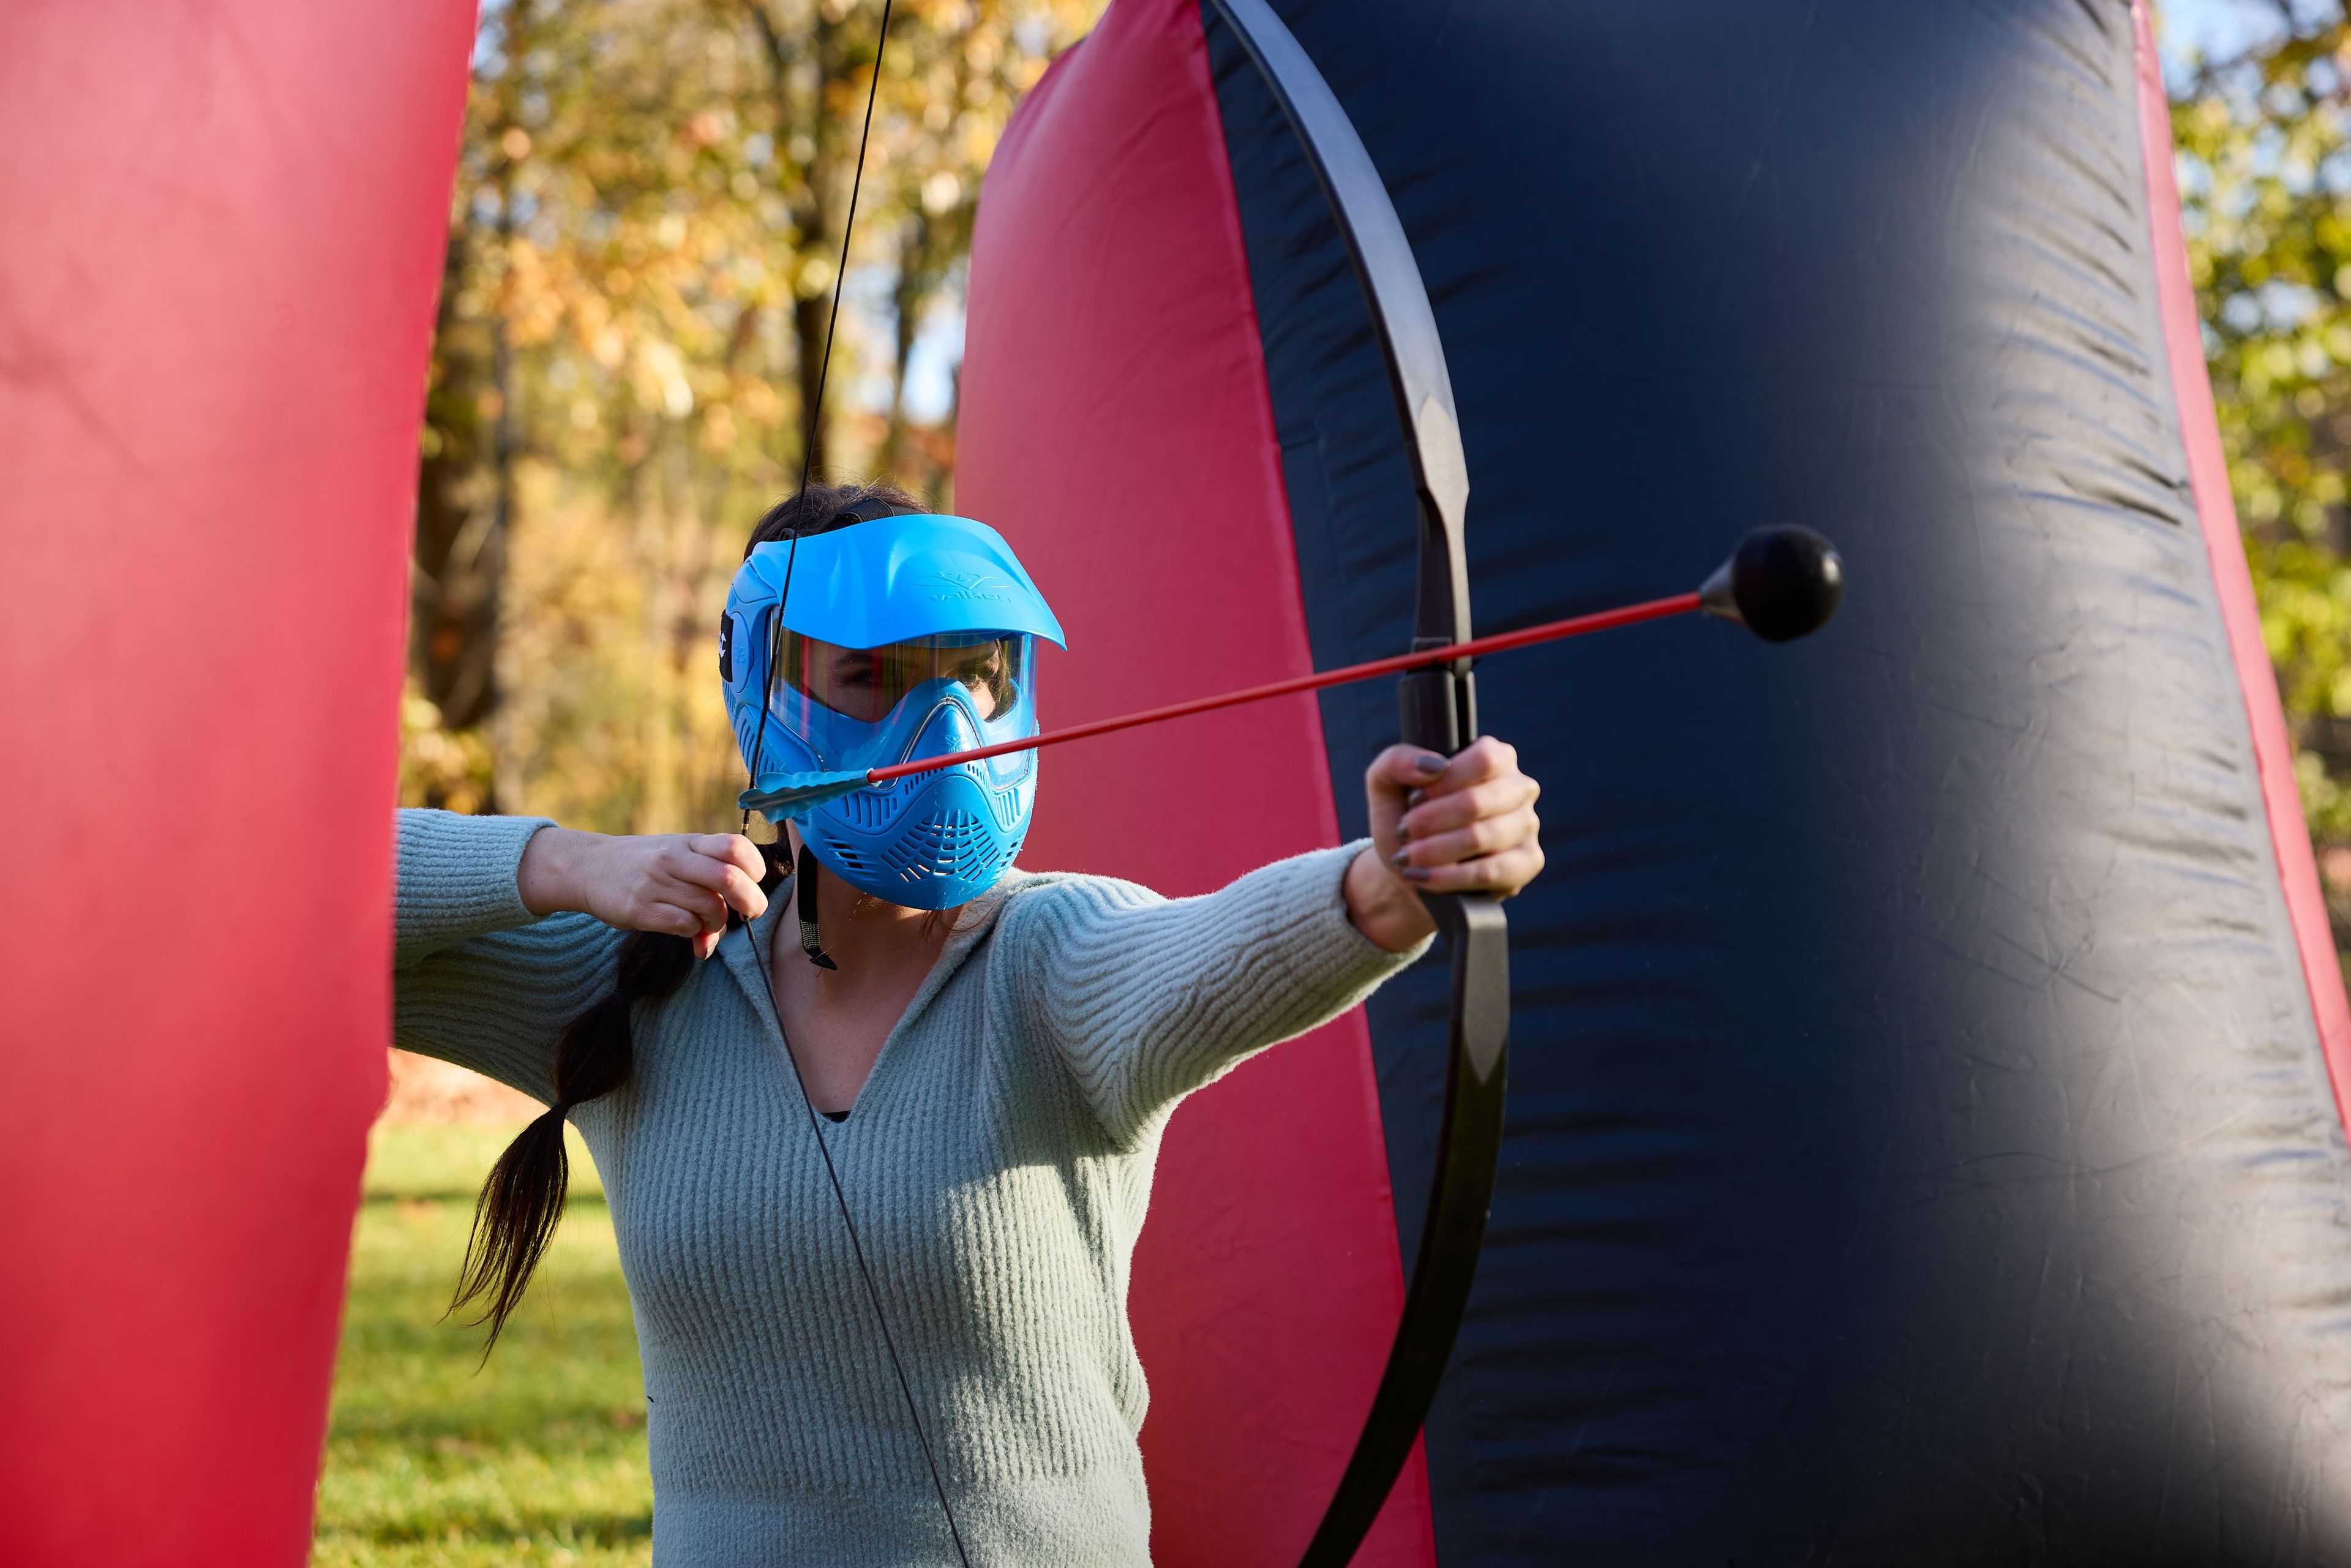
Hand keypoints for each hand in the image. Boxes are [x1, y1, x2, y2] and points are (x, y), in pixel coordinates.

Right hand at [518, 827, 769, 959]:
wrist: (588, 867)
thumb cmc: (644, 864)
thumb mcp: (677, 854)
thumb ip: (708, 879)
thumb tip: (734, 919)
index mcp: (689, 842)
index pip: (735, 846)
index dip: (754, 867)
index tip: (753, 880)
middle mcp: (674, 859)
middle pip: (730, 878)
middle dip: (751, 902)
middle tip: (751, 912)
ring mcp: (655, 883)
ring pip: (709, 907)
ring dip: (717, 923)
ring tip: (707, 925)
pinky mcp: (639, 909)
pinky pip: (684, 925)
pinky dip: (694, 932)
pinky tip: (686, 930)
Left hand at [1345, 737, 1543, 952]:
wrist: (1411, 866)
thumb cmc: (1405, 816)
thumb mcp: (1387, 782)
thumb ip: (1398, 760)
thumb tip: (1434, 765)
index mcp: (1496, 758)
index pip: (1484, 759)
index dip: (1444, 781)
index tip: (1414, 799)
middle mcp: (1519, 788)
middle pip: (1477, 801)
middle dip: (1430, 820)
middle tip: (1404, 831)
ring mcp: (1527, 826)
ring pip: (1481, 837)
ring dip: (1433, 849)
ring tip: (1407, 856)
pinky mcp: (1527, 863)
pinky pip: (1490, 872)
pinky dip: (1447, 876)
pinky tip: (1421, 876)